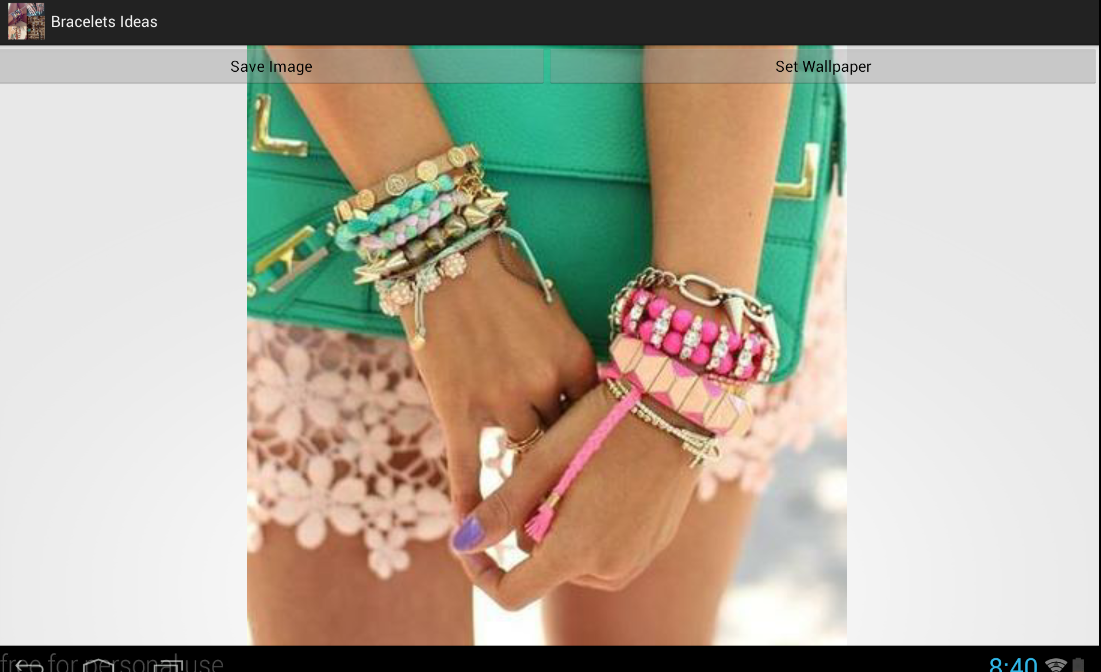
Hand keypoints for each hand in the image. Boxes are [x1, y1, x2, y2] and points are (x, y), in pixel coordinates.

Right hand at [401, 238, 596, 520]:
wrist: (446, 254)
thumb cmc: (503, 277)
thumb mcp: (552, 315)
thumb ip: (567, 361)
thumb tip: (579, 399)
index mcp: (575, 360)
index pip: (592, 420)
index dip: (590, 443)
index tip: (592, 461)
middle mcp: (544, 385)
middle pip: (560, 445)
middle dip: (562, 466)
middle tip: (564, 492)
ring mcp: (500, 400)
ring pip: (519, 457)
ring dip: (520, 472)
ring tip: (526, 499)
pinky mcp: (458, 408)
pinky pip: (467, 466)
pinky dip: (470, 501)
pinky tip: (470, 535)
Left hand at [450, 385, 700, 609]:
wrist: (680, 406)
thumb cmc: (606, 423)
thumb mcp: (545, 460)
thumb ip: (501, 508)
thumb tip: (461, 543)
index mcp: (575, 552)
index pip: (511, 593)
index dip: (481, 571)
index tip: (471, 537)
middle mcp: (609, 569)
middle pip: (542, 564)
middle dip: (528, 524)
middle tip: (536, 466)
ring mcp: (636, 559)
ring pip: (571, 555)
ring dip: (558, 522)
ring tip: (569, 467)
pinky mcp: (653, 544)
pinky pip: (603, 545)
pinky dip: (588, 520)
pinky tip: (597, 473)